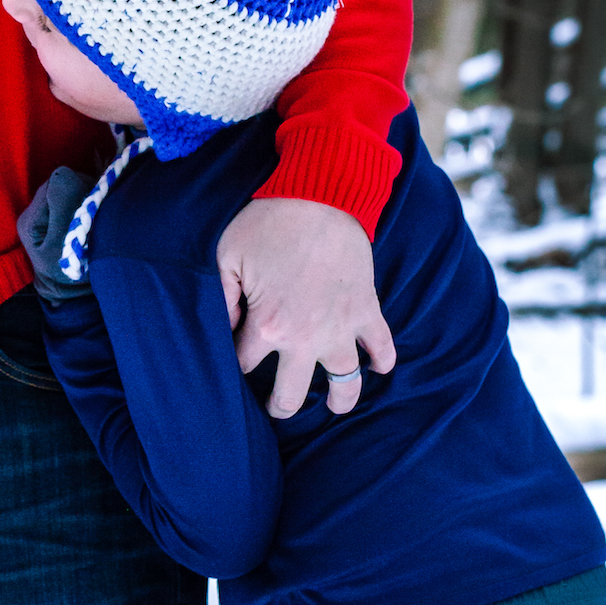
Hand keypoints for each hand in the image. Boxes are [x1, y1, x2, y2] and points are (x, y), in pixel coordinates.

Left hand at [217, 197, 395, 417]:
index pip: (245, 365)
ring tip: (334, 406)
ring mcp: (341, 326)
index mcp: (268, 326)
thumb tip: (225, 328)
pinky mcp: (367, 309)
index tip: (236, 361)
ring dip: (340, 400)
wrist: (321, 196)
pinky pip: (382, 345)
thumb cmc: (268, 222)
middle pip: (291, 394)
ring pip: (345, 382)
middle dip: (280, 407)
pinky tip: (379, 368)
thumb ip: (221, 298)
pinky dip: (384, 360)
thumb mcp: (227, 256)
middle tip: (277, 408)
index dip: (237, 365)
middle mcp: (306, 337)